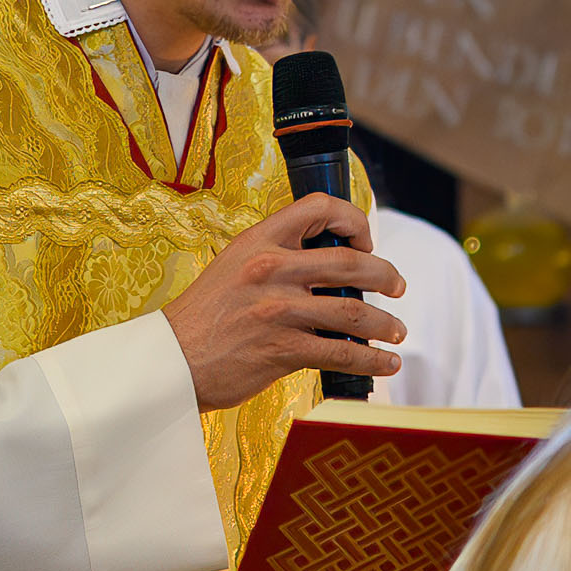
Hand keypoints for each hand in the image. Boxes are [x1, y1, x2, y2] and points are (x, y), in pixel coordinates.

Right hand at [164, 194, 406, 411]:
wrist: (172, 360)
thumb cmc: (204, 316)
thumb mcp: (234, 266)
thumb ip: (275, 258)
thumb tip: (326, 263)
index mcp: (259, 240)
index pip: (318, 208)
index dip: (353, 218)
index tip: (365, 239)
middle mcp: (272, 269)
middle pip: (350, 261)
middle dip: (385, 274)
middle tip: (397, 286)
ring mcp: (279, 310)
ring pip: (354, 311)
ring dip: (386, 323)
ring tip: (397, 331)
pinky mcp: (284, 349)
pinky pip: (343, 351)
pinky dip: (372, 359)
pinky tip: (383, 362)